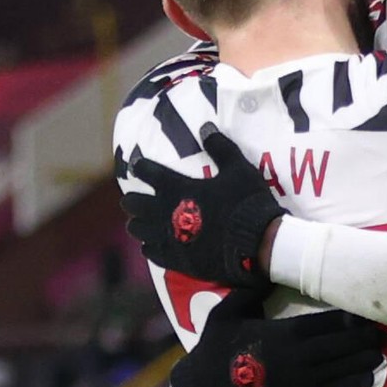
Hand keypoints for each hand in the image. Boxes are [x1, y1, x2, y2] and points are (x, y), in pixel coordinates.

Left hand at [121, 125, 285, 287]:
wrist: (256, 242)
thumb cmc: (246, 202)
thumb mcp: (238, 169)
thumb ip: (220, 148)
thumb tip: (205, 127)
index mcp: (177, 188)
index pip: (149, 173)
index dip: (141, 167)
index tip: (137, 165)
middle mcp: (166, 212)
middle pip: (136, 205)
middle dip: (132, 200)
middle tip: (130, 199)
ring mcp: (169, 238)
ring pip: (139, 230)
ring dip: (136, 225)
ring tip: (135, 223)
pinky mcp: (176, 259)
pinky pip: (152, 253)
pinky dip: (148, 247)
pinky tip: (148, 246)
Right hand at [169, 288, 382, 386]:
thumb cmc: (216, 349)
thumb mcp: (227, 313)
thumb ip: (251, 292)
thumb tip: (265, 268)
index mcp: (284, 333)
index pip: (329, 323)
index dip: (352, 319)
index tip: (368, 312)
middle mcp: (299, 356)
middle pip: (343, 345)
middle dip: (364, 338)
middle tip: (381, 331)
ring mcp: (301, 380)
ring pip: (344, 368)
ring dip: (364, 360)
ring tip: (379, 352)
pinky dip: (353, 384)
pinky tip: (367, 378)